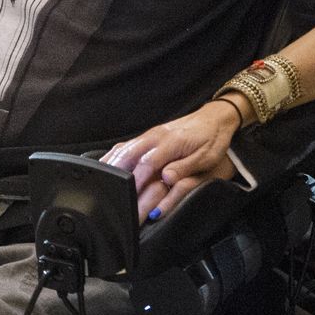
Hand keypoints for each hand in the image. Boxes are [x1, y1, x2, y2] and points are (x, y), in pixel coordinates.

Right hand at [103, 98, 242, 219]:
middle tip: (106, 192)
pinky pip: (126, 145)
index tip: (128, 196)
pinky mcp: (149, 135)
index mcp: (171, 142)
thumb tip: (166, 178)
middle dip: (115, 173)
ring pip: (123, 148)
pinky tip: (105, 165)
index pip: (147, 163)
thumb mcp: (206, 157)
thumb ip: (185, 168)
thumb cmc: (212, 139)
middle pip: (128, 154)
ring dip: (110, 164)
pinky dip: (113, 155)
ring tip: (98, 182)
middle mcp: (156, 136)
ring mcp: (150, 134)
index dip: (136, 181)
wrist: (216, 118)